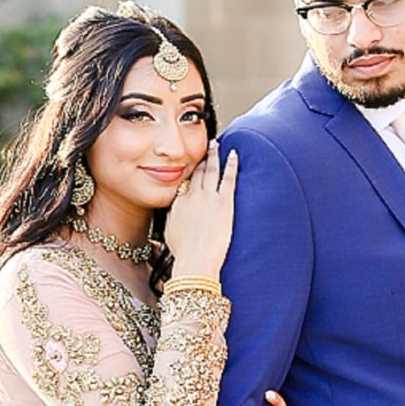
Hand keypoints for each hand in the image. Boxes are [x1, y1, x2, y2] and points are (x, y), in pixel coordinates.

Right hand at [163, 144, 236, 279]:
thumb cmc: (184, 253)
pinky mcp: (224, 202)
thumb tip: (175, 214)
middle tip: (204, 147)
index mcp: (178, 203)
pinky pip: (228, 178)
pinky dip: (231, 164)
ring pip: (210, 170)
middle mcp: (191, 196)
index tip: (192, 165)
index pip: (183, 183)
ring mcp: (208, 198)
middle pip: (196, 172)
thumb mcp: (171, 232)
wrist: (195, 260)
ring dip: (213, 155)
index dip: (188, 172)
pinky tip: (233, 154)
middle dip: (200, 158)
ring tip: (216, 145)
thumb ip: (173, 218)